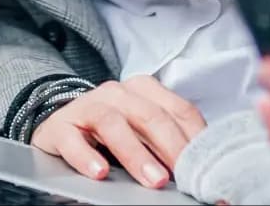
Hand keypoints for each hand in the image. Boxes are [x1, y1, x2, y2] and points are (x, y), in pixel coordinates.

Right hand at [29, 75, 206, 189]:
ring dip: (136, 154)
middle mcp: (118, 92)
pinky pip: (73, 140)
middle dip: (172, 148)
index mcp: (145, 90)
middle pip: (151, 116)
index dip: (197, 140)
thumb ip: (169, 143)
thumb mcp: (144, 131)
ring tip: (153, 180)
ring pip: (114, 124)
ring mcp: (88, 106)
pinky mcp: (61, 125)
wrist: (61, 123)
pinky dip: (87, 156)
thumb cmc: (111, 131)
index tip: (208, 168)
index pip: (179, 111)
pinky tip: (99, 172)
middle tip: (185, 176)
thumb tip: (200, 171)